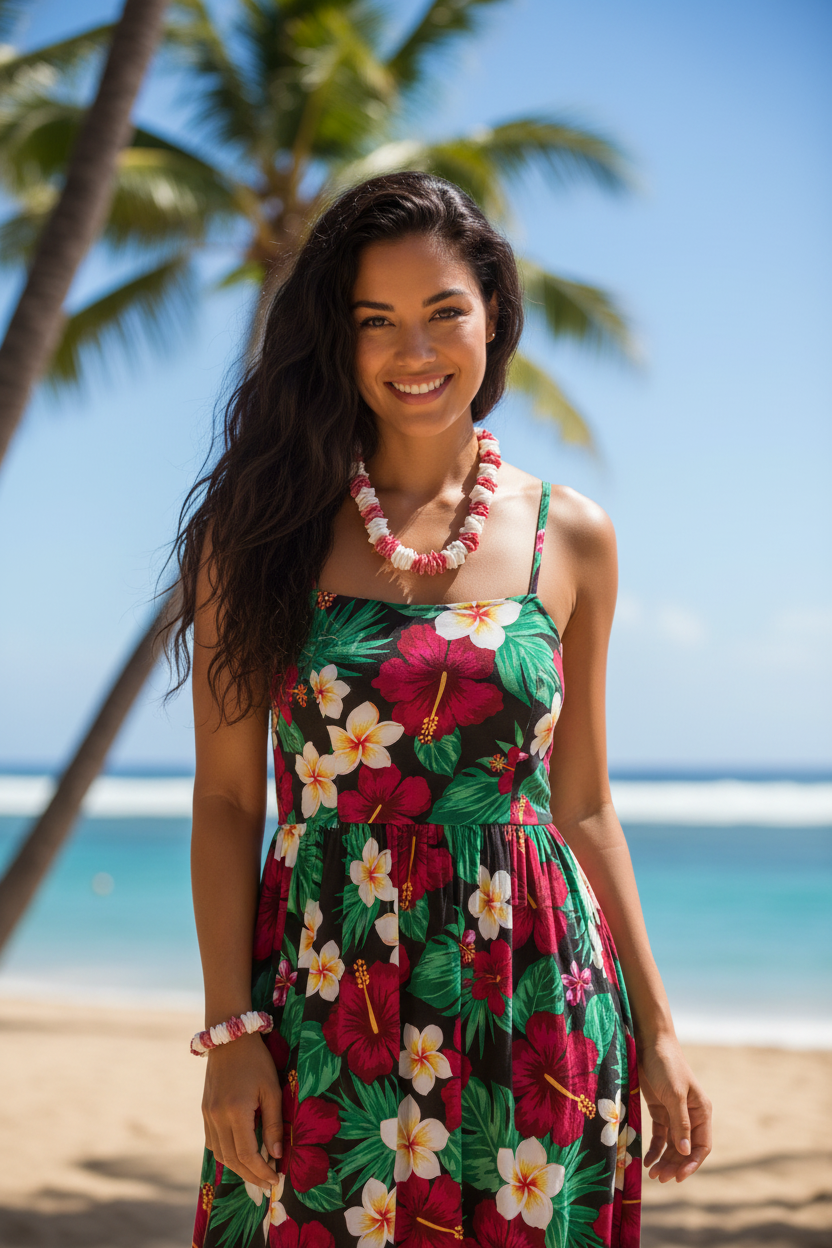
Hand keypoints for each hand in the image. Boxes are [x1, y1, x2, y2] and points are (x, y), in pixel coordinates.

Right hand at [202, 1032, 283, 1190]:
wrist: (229, 1038)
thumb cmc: (256, 1061)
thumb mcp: (272, 1089)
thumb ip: (274, 1123)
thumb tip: (276, 1154)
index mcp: (235, 1111)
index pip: (248, 1154)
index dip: (262, 1171)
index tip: (276, 1180)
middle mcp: (217, 1117)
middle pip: (232, 1160)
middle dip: (251, 1176)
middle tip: (268, 1185)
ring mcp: (208, 1115)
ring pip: (220, 1154)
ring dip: (238, 1168)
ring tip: (256, 1174)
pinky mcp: (205, 1111)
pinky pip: (213, 1142)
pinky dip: (226, 1154)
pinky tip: (240, 1155)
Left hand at [638, 1034, 711, 1182]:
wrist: (649, 1043)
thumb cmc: (666, 1066)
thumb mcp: (675, 1094)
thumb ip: (680, 1123)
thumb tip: (685, 1152)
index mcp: (702, 1111)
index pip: (701, 1145)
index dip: (691, 1163)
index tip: (678, 1177)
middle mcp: (691, 1115)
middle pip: (685, 1148)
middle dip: (674, 1165)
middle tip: (660, 1179)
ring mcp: (674, 1112)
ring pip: (672, 1144)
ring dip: (664, 1159)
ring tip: (653, 1175)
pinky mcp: (659, 1109)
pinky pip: (660, 1135)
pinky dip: (655, 1148)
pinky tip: (647, 1160)